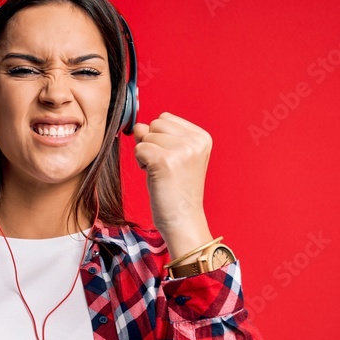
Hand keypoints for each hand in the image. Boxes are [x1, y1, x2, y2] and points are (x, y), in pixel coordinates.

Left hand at [132, 112, 211, 240]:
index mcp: (202, 137)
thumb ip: (157, 137)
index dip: (160, 139)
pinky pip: (139, 149)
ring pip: (145, 136)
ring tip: (161, 174)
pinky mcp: (165, 161)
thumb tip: (138, 125)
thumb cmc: (176, 191)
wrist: (183, 221)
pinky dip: (141, 164)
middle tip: (165, 168)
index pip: (166, 118)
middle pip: (155, 124)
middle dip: (152, 145)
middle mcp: (195, 141)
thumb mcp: (171, 157)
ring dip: (146, 156)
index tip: (172, 161)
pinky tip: (155, 177)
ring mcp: (182, 150)